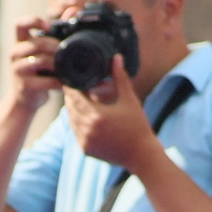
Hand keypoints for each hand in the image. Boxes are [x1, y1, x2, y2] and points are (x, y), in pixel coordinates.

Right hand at [7, 17, 60, 109]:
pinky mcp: (24, 85)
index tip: (48, 27)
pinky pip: (47, 80)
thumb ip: (58, 30)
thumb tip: (72, 10)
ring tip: (64, 68)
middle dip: (55, 47)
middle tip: (65, 53)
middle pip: (37, 43)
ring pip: (41, 61)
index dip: (34, 21)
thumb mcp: (45, 50)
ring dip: (57, 64)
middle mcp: (15, 54)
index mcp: (20, 42)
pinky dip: (58, 81)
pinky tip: (62, 82)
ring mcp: (18, 70)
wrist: (26, 98)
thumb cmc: (38, 70)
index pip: (20, 24)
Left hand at [62, 53, 162, 172]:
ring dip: (73, 109)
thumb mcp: (129, 100)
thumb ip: (120, 78)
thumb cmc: (137, 125)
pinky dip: (77, 123)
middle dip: (71, 97)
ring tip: (77, 98)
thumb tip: (116, 58)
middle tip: (72, 85)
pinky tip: (81, 115)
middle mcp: (86, 129)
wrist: (141, 154)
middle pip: (70, 108)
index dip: (71, 87)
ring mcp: (84, 141)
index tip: (70, 78)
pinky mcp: (84, 149)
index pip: (75, 97)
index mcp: (96, 115)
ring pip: (71, 120)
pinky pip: (75, 132)